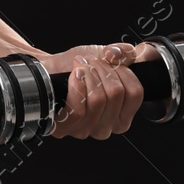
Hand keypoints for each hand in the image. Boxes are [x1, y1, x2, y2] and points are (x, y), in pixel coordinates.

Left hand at [36, 40, 160, 138]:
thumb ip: (123, 53)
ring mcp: (85, 130)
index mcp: (122, 115)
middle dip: (102, 69)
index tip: (110, 61)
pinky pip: (78, 110)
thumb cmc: (75, 67)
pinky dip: (76, 86)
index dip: (122, 71)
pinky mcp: (64, 128)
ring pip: (98, 100)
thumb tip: (124, 54)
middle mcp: (106, 127)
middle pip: (116, 94)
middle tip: (90, 62)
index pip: (136, 94)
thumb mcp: (105, 56)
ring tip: (80, 66)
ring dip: (88, 74)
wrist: (48, 69)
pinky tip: (73, 75)